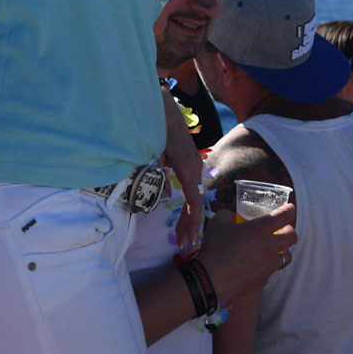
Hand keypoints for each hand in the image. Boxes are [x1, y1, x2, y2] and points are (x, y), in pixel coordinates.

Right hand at [159, 88, 201, 246]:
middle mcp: (195, 169)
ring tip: (185, 242)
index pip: (191, 199)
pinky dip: (192, 215)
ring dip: (190, 225)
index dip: (188, 218)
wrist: (159, 108)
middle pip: (195, 204)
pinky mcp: (188, 168)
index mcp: (189, 167)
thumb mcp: (160, 155)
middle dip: (189, 226)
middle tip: (185, 245)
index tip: (184, 235)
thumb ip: (165, 172)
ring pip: (195, 204)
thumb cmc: (157, 127)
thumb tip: (168, 192)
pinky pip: (192, 197)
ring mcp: (193, 169)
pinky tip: (190, 229)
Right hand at [197, 203, 296, 302]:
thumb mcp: (217, 222)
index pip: (285, 216)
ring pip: (286, 256)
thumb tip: (232, 216)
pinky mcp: (264, 280)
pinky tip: (254, 264)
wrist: (209, 279)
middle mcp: (269, 247)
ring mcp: (269, 266)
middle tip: (280, 230)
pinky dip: (267, 265)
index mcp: (260, 229)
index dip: (289, 210)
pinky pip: (271, 270)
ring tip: (269, 249)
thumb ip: (228, 214)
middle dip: (289, 231)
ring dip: (280, 250)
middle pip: (293, 237)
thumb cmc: (213, 247)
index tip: (289, 208)